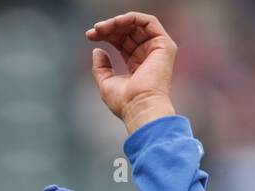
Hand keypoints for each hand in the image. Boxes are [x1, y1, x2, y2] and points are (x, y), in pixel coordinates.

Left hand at [86, 12, 176, 133]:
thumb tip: (97, 50)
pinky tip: (115, 22)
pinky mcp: (164, 44)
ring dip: (117, 22)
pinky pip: (148, 21)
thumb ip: (101, 67)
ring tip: (101, 28)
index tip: (90, 36)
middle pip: (128, 32)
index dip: (106, 35)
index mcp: (137, 64)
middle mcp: (148, 55)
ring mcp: (158, 49)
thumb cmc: (125, 102)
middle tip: (93, 31)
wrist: (139, 107)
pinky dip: (131, 18)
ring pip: (137, 24)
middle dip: (109, 28)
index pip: (122, 42)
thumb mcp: (106, 82)